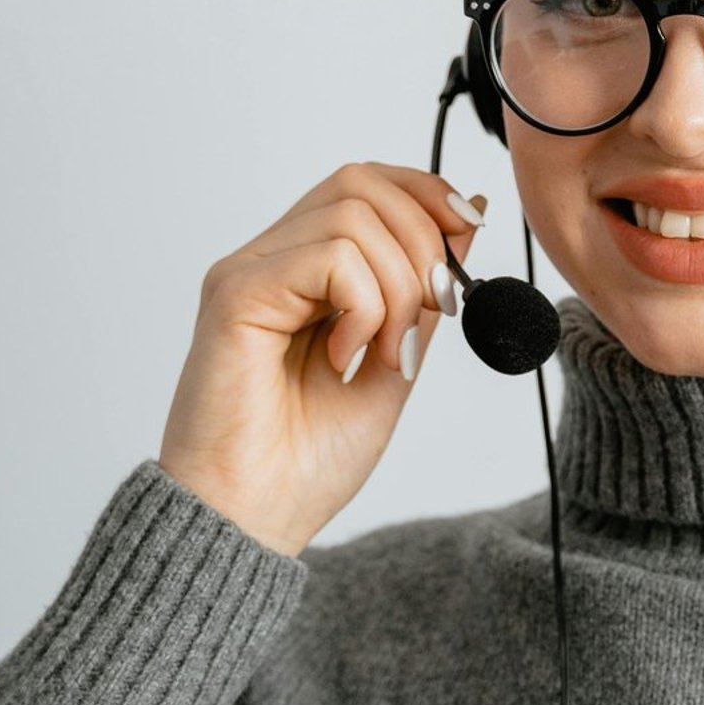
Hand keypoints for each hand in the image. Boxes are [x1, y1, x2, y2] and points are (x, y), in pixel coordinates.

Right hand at [156, 161, 488, 554]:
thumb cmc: (306, 462)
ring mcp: (249, 272)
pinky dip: (363, 305)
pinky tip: (343, 359)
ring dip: (396, 287)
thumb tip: (466, 216)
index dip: (425, 194)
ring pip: (351, 215)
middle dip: (422, 240)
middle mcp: (270, 261)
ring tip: (381, 354)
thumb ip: (422, 292)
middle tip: (429, 315)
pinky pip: (328, 257)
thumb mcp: (395, 360)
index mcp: (302, 273)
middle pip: (360, 183)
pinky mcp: (236, 294)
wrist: (253, 521)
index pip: (365, 185)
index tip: (468, 231)